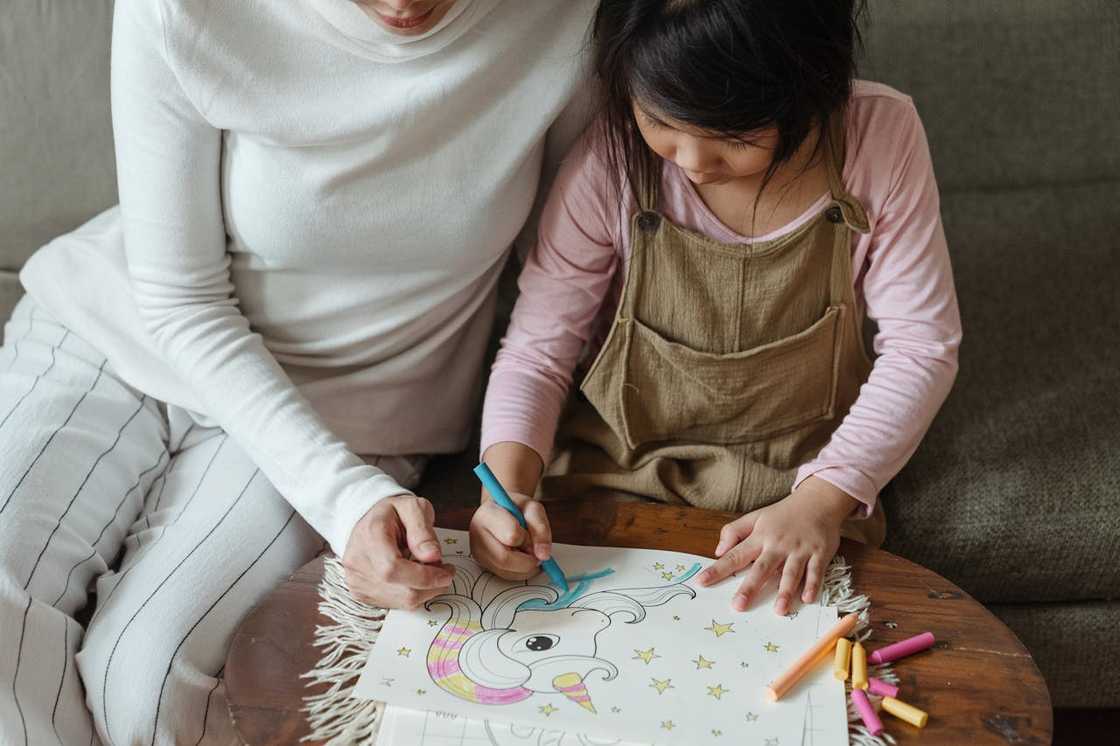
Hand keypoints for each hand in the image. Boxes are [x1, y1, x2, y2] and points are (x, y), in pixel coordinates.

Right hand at [342, 495, 454, 608]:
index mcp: (370, 536)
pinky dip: (411, 594)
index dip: (425, 577)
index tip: (447, 572)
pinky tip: (413, 578)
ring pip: (401, 602)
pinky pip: (395, 604)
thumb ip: (423, 530)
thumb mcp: (413, 507)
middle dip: (431, 585)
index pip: (394, 569)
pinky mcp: (360, 594)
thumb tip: (432, 556)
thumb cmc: (392, 513)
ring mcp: (356, 581)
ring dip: (424, 591)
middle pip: (401, 590)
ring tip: (428, 571)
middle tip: (443, 570)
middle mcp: (357, 562)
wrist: (367, 521)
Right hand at [469, 490, 552, 580]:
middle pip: (504, 559)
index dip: (527, 539)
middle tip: (535, 551)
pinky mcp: (482, 564)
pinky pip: (506, 576)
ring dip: (525, 566)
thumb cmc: (517, 509)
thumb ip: (540, 528)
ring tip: (526, 550)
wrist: (503, 511)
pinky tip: (521, 557)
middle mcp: (477, 533)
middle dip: (527, 560)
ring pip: (506, 571)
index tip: (531, 534)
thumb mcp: (533, 509)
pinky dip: (520, 571)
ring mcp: (477, 551)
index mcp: (488, 513)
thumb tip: (543, 555)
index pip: (511, 535)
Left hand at [697, 477, 859, 614]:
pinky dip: (812, 585)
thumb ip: (734, 531)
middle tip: (738, 605)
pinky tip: (807, 599)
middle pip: (761, 568)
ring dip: (785, 591)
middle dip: (749, 587)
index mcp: (760, 536)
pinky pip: (815, 571)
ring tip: (778, 610)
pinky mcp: (819, 553)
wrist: (818, 500)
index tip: (701, 582)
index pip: (735, 555)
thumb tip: (718, 551)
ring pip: (790, 573)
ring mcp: (799, 550)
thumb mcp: (756, 517)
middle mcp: (778, 545)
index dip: (718, 569)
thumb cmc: (784, 513)